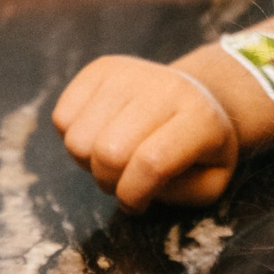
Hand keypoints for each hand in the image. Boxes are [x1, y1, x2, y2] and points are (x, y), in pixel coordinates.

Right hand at [52, 55, 237, 211]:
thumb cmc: (200, 149)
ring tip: (115, 157)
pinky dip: (73, 138)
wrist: (198, 95)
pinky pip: (61, 118)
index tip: (136, 205)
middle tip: (125, 182)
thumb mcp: (212, 181)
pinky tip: (101, 134)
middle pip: (108, 153)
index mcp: (200, 118)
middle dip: (109, 182)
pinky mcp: (101, 68)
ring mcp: (129, 73)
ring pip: (77, 139)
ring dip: (89, 162)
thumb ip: (182, 192)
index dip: (133, 195)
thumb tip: (138, 185)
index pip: (151, 163)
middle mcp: (165, 87)